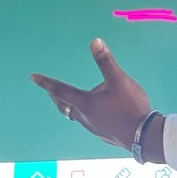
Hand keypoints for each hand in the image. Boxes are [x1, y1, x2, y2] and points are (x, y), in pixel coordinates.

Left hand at [31, 38, 150, 150]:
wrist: (144, 136)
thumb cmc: (129, 106)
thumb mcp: (119, 80)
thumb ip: (106, 61)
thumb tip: (95, 41)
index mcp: (85, 103)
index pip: (61, 90)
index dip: (46, 82)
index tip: (33, 77)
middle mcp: (85, 117)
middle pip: (64, 106)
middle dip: (56, 97)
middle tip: (50, 91)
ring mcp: (94, 128)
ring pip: (77, 115)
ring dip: (72, 106)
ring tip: (74, 100)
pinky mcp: (104, 134)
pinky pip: (90, 122)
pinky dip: (87, 114)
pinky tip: (98, 112)